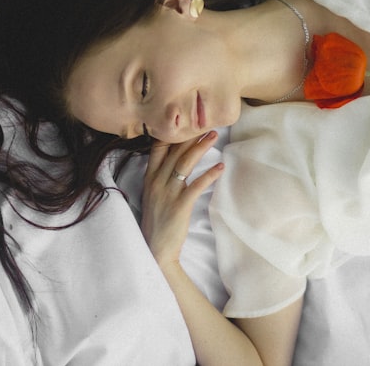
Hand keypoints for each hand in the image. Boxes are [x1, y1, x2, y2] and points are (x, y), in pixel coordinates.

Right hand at [140, 131, 223, 269]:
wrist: (156, 249)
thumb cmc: (157, 222)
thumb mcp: (153, 195)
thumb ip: (161, 178)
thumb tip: (176, 163)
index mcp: (149, 177)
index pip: (157, 148)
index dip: (171, 132)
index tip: (185, 119)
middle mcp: (156, 181)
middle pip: (174, 151)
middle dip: (191, 135)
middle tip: (206, 122)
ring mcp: (167, 193)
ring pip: (185, 162)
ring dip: (201, 147)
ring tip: (214, 136)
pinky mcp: (180, 205)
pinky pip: (196, 185)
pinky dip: (210, 174)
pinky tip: (221, 167)